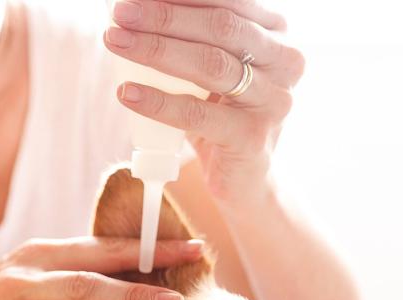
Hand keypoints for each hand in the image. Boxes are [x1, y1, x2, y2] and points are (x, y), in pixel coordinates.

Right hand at [0, 236, 203, 299]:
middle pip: (94, 274)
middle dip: (141, 282)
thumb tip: (134, 293)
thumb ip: (73, 285)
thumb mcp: (31, 283)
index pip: (104, 248)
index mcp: (42, 253)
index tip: (192, 249)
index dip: (149, 248)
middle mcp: (29, 269)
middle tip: (180, 292)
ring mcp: (11, 299)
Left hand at [105, 0, 303, 206]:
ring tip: (117, 42)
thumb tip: (138, 11)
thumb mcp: (213, 70)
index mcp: (276, 34)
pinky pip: (197, 114)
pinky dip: (158, 102)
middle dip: (165, 17)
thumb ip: (192, 38)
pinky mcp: (252, 138)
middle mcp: (284, 62)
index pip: (228, 3)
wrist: (243, 179)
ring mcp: (272, 101)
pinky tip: (128, 93)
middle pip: (220, 27)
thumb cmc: (221, 115)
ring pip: (210, 65)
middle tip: (122, 13)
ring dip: (156, 50)